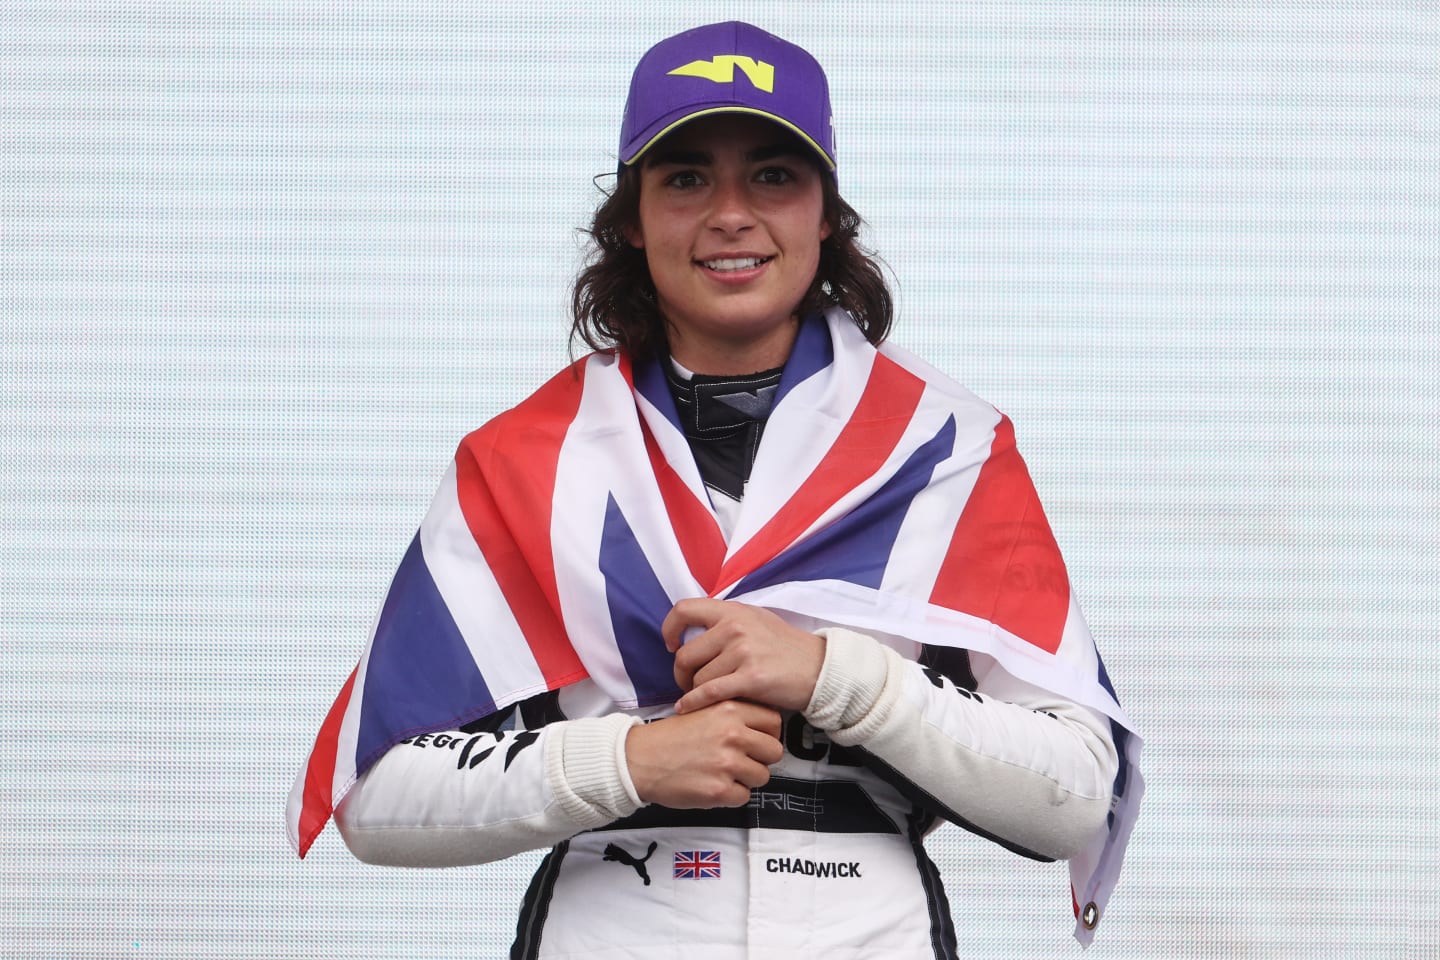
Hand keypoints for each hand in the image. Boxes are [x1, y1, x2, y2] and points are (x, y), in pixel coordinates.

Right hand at [624, 700, 782, 807]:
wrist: (637, 760)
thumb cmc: (669, 736)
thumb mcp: (702, 708)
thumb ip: (732, 713)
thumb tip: (763, 726)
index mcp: (729, 709)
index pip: (774, 722)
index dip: (767, 733)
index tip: (756, 740)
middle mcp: (732, 734)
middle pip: (774, 751)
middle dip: (761, 758)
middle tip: (741, 760)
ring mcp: (727, 763)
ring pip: (762, 776)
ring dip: (746, 778)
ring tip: (723, 773)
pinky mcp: (719, 790)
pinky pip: (744, 796)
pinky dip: (731, 795)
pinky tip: (712, 785)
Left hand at [661, 598, 825, 714]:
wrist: (819, 668)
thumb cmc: (786, 647)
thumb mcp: (756, 620)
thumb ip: (727, 621)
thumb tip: (694, 627)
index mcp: (733, 610)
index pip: (685, 609)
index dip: (669, 628)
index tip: (671, 644)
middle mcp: (735, 627)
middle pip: (685, 654)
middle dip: (680, 673)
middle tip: (686, 682)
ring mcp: (743, 652)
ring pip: (697, 678)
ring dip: (695, 691)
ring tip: (703, 696)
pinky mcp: (751, 678)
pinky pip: (709, 693)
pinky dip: (693, 703)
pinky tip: (687, 708)